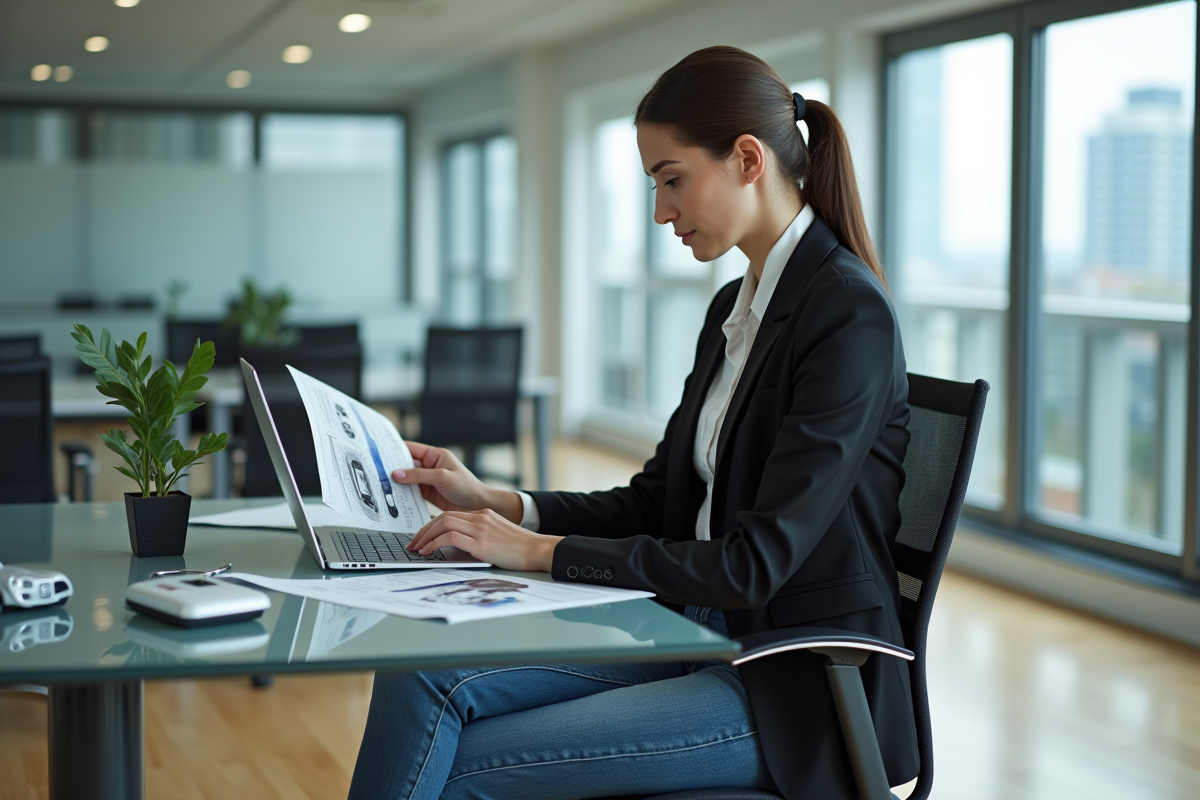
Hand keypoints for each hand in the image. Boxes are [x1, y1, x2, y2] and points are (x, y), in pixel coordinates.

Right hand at [392, 441, 522, 522]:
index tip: (379, 452)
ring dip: (396, 482)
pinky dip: (402, 494)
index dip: (394, 449)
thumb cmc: (467, 487)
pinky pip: (410, 491)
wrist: (477, 506)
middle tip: (376, 471)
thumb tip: (397, 473)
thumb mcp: (442, 477)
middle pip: (405, 464)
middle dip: (392, 467)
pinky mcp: (427, 493)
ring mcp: (427, 480)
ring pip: (406, 479)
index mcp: (435, 455)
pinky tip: (393, 497)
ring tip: (381, 485)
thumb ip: (419, 475)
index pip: (410, 449)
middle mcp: (429, 466)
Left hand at [407, 508, 562, 571]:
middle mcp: (480, 517)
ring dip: (425, 536)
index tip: (423, 536)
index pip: (450, 515)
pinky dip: (435, 543)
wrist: (537, 550)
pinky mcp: (480, 542)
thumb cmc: (520, 548)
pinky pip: (450, 537)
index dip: (432, 525)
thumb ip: (479, 536)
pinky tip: (428, 551)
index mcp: (483, 515)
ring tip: (416, 548)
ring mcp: (480, 528)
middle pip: (443, 517)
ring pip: (443, 523)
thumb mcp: (497, 536)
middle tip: (412, 542)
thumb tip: (458, 546)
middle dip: (424, 530)